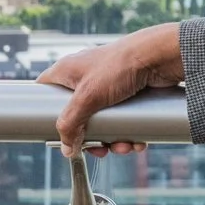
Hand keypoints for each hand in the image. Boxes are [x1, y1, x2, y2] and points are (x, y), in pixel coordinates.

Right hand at [37, 22, 185, 158]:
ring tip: (124, 147)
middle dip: (89, 137)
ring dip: (113, 140)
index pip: (45, 90)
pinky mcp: (128, 93)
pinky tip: (136, 142)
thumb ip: (70, 123)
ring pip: (102, 121)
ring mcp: (108, 86)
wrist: (161, 56)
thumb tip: (66, 149)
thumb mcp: (87, 96)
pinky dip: (128, 133)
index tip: (50, 131)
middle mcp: (86, 78)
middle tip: (99, 149)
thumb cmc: (121, 65)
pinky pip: (122, 120)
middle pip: (77, 116)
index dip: (43, 111)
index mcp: (68, 72)